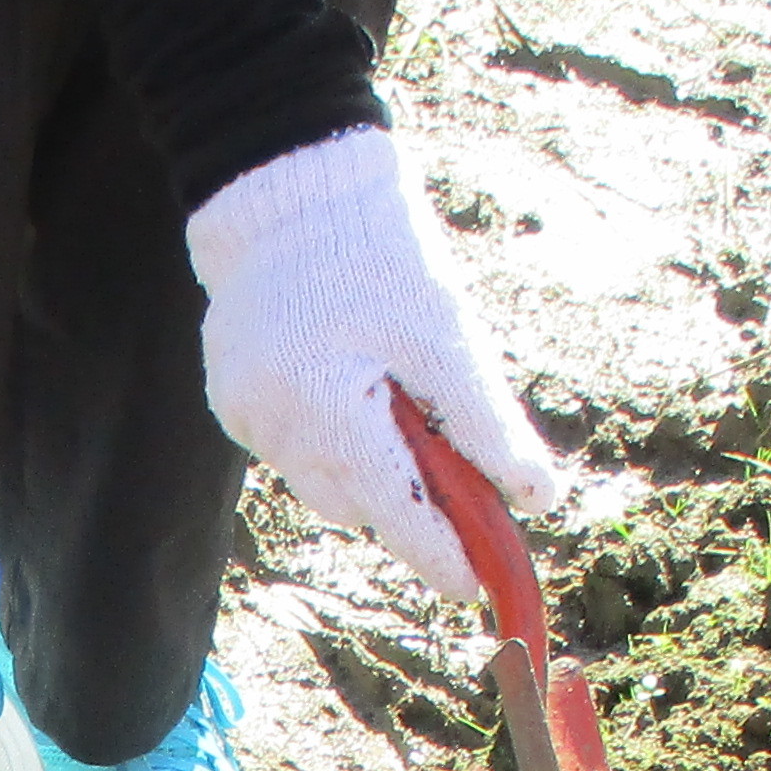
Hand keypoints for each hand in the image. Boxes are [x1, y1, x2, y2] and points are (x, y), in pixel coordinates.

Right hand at [184, 122, 566, 597]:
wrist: (289, 185)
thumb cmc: (379, 251)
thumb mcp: (447, 336)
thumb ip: (485, 427)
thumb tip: (538, 500)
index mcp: (325, 407)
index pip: (393, 509)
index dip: (439, 552)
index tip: (474, 585)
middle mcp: (273, 424)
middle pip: (358, 503)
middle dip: (408, 501)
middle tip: (458, 486)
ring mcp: (245, 414)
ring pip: (324, 480)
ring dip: (370, 467)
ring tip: (396, 406)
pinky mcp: (232, 398)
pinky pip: (294, 446)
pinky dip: (333, 435)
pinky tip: (348, 382)